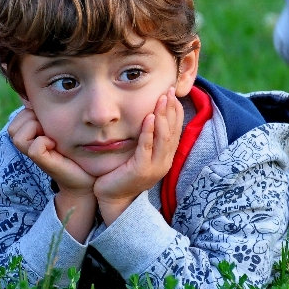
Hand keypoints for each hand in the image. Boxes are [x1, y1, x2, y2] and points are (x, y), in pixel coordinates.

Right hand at [8, 107, 94, 195]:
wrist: (88, 176)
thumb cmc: (77, 149)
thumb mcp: (64, 125)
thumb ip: (51, 112)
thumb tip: (43, 94)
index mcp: (32, 132)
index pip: (18, 115)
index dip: (31, 112)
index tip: (49, 118)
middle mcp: (29, 143)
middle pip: (14, 125)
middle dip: (31, 119)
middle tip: (49, 127)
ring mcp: (33, 154)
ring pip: (16, 134)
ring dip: (34, 129)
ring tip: (50, 136)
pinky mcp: (42, 163)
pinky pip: (33, 147)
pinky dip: (43, 142)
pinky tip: (55, 145)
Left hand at [94, 87, 183, 223]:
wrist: (113, 198)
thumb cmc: (123, 173)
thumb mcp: (139, 154)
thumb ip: (146, 139)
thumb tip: (148, 116)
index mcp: (165, 156)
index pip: (175, 129)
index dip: (175, 111)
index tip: (173, 93)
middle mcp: (164, 161)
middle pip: (172, 131)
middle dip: (171, 109)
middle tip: (170, 90)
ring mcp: (155, 167)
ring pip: (163, 138)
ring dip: (163, 116)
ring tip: (162, 99)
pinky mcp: (141, 170)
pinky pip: (147, 147)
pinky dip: (149, 132)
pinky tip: (149, 118)